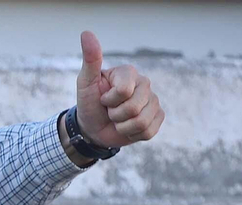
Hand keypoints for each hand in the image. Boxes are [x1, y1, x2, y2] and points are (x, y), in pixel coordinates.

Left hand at [74, 31, 163, 147]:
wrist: (92, 128)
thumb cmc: (88, 103)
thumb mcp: (85, 82)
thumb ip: (90, 59)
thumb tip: (86, 33)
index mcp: (129, 73)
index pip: (124, 90)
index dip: (110, 100)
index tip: (102, 98)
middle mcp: (145, 84)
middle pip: (134, 107)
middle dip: (115, 115)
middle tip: (109, 111)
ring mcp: (153, 101)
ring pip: (141, 121)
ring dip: (122, 126)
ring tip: (117, 120)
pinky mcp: (157, 118)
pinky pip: (148, 131)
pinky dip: (132, 134)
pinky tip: (127, 127)